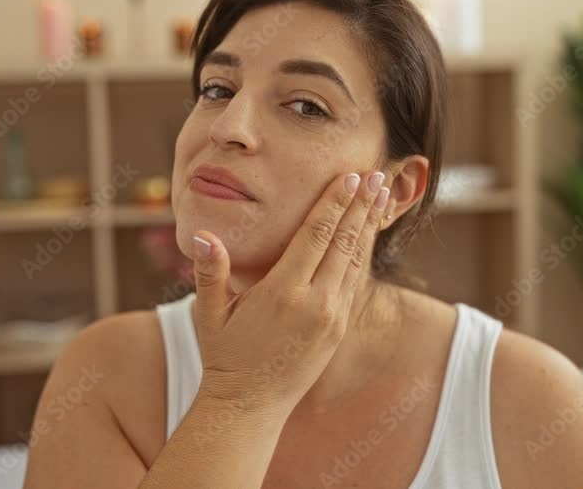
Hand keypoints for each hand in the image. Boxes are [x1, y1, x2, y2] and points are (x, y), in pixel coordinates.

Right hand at [190, 170, 389, 413]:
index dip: (334, 203)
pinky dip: (364, 253)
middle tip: (375, 175)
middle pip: (344, 243)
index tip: (348, 176)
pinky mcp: (338, 330)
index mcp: (284, 293)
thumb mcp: (210, 313)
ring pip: (356, 261)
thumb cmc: (224, 355)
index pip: (316, 235)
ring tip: (380, 196)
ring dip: (368, 226)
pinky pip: (355, 282)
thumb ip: (210, 271)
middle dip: (361, 206)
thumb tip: (202, 234)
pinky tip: (368, 235)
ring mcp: (332, 318)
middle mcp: (315, 304)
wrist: (248, 406)